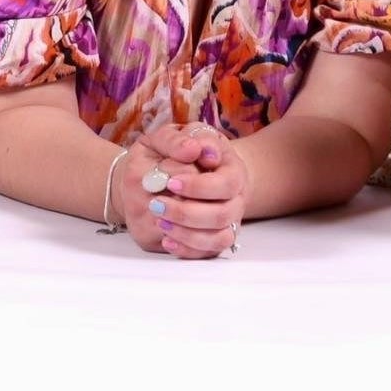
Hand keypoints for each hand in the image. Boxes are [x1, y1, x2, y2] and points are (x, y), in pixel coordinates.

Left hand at [123, 122, 247, 259]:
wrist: (164, 171)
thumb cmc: (171, 152)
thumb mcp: (168, 136)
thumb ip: (178, 139)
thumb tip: (193, 149)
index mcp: (230, 168)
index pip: (226, 183)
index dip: (199, 186)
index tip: (170, 183)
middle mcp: (235, 197)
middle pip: (222, 214)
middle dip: (186, 212)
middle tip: (156, 205)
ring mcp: (227, 220)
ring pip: (219, 238)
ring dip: (187, 233)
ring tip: (160, 221)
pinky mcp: (214, 238)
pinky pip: (208, 253)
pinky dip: (187, 249)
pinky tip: (166, 239)